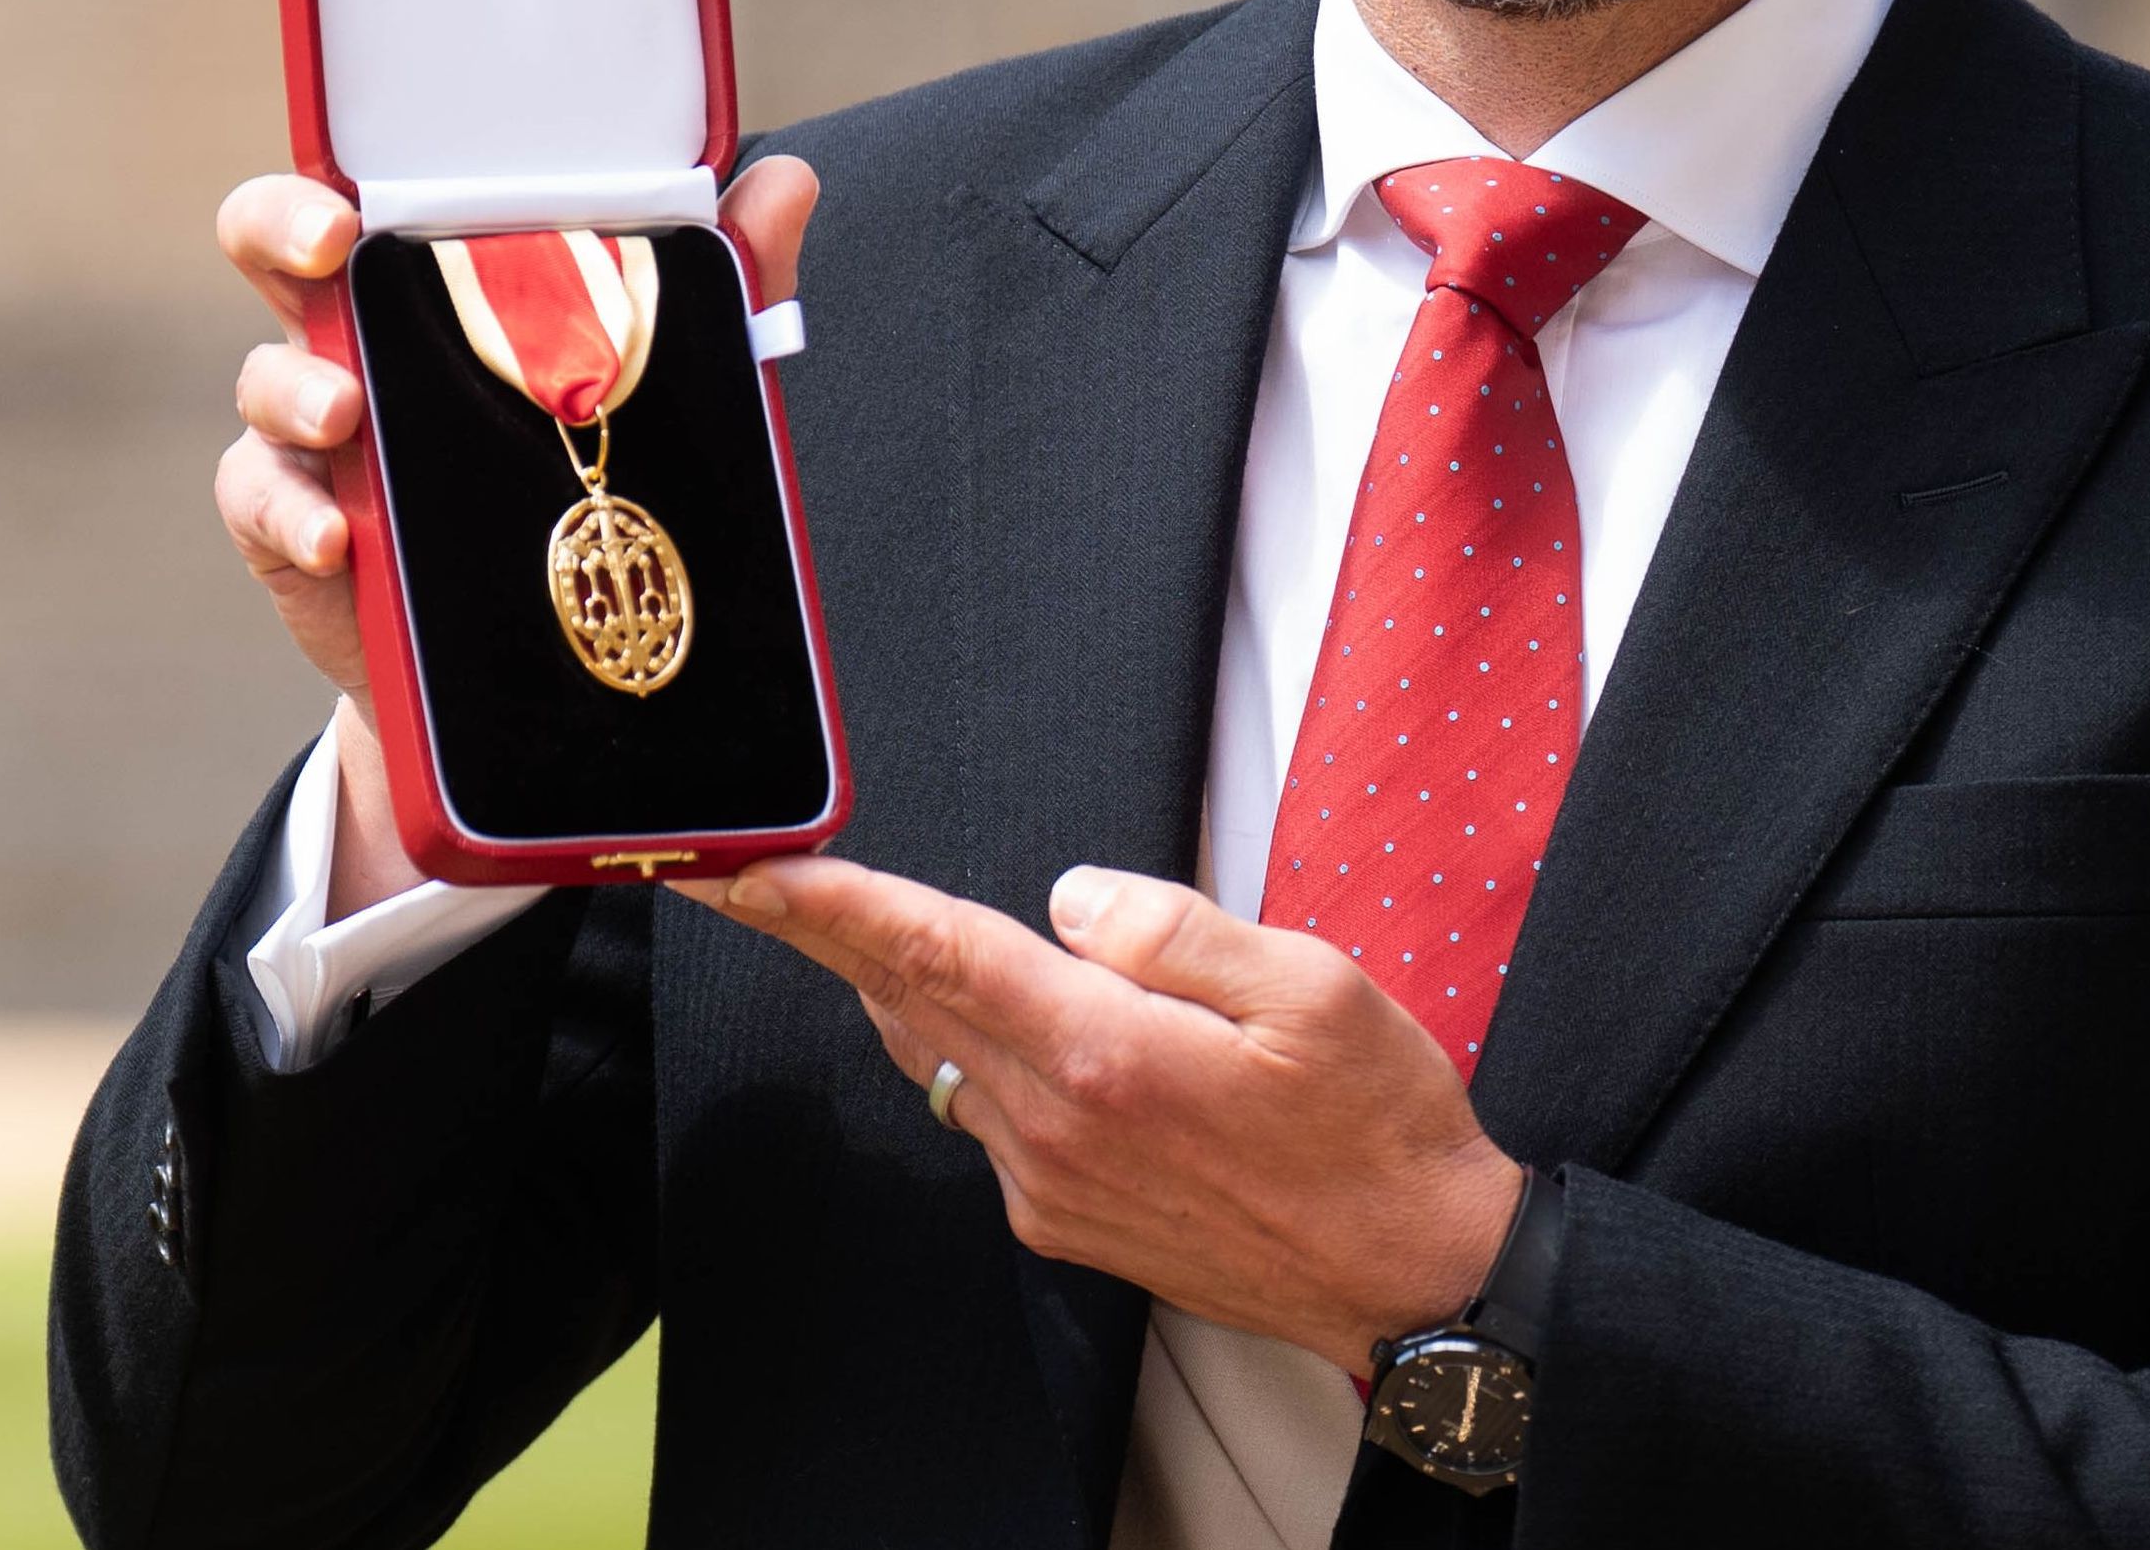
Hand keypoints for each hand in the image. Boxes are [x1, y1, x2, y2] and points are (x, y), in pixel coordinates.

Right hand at [215, 155, 821, 916]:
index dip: (328, 186)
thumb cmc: (582, 467)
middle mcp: (355, 337)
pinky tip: (340, 539)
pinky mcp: (297, 523)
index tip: (352, 207)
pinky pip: (266, 504)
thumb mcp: (657, 378)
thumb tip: (788, 180)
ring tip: (345, 415)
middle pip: (271, 250)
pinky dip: (295, 517)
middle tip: (331, 250)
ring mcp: (314, 433)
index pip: (357, 196)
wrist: (535, 648)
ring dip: (299, 393)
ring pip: (266, 384)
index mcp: (429, 281)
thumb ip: (721, 281)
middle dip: (280, 232)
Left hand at [684, 856, 1523, 1369]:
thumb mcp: (1310, 986)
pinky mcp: (1064, 1220)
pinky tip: (987, 1017)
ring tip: (843, 923)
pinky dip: (967, 1053)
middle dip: (821, 933)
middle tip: (737, 878)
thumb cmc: (1377, 1127)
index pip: (938, 955)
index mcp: (1107, 1055)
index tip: (750, 872)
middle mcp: (1055, 1128)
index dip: (834, 905)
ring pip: (942, 1061)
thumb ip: (1173, 929)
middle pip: (910, 1003)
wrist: (1411, 1277)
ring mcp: (1051, 1184)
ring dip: (894, 989)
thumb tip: (1069, 898)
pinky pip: (986, 1115)